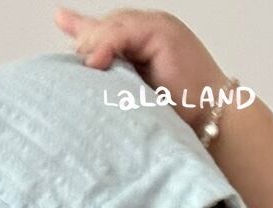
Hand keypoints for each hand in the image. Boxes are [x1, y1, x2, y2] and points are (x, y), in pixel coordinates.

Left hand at [53, 7, 228, 136]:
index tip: (61, 20)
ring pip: (113, 27)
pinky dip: (108, 45)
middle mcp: (150, 31)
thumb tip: (87, 76)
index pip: (108, 31)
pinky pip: (124, 32)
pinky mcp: (162, 33)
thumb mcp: (137, 99)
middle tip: (74, 63)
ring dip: (95, 45)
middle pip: (106, 26)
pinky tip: (96, 61)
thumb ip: (113, 81)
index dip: (83, 27)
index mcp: (144, 45)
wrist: (212, 123)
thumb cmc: (181, 120)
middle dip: (87, 41)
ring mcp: (157, 28)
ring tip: (85, 66)